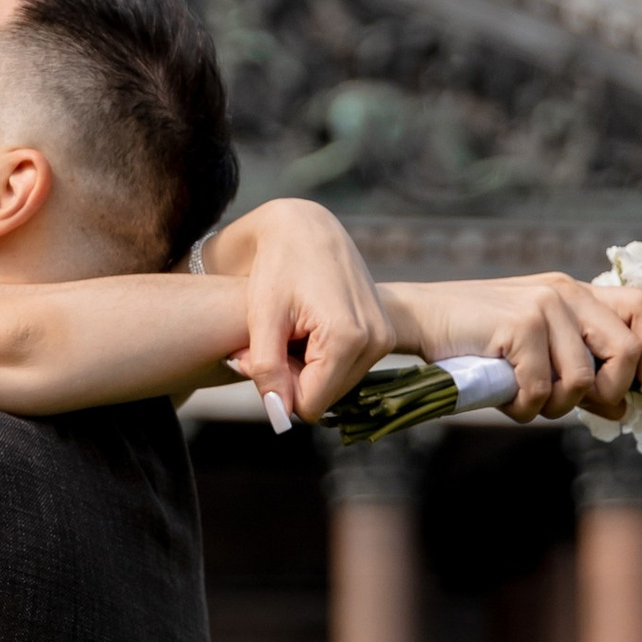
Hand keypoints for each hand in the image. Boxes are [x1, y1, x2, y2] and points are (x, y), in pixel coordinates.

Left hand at [198, 196, 396, 425]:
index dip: (278, 388)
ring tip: (288, 332)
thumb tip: (279, 416)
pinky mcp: (384, 333)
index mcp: (347, 339)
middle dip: (293, 378)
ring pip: (337, 384)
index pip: (310, 404)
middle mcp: (375, 342)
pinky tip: (306, 329)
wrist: (306, 226)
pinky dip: (323, 357)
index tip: (257, 356)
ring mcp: (384, 338)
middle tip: (270, 340)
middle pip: (326, 397)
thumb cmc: (279, 266)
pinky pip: (348, 367)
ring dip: (307, 368)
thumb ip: (267, 370)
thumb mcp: (263, 318)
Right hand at [384, 273, 641, 422]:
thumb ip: (580, 371)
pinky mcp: (521, 325)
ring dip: (556, 407)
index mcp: (575, 291)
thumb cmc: (475, 338)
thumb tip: (621, 409)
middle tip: (581, 405)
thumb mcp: (537, 351)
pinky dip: (524, 407)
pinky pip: (542, 389)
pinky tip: (505, 398)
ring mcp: (544, 305)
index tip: (636, 383)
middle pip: (628, 351)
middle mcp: (566, 292)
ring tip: (527, 400)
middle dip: (611, 391)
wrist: (418, 318)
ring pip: (584, 379)